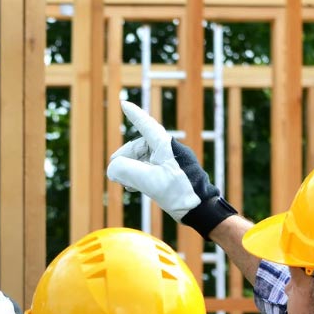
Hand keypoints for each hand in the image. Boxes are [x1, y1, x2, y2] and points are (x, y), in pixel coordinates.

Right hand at [106, 101, 237, 238]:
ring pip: (144, 159)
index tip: (124, 104)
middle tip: (113, 172)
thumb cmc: (179, 192)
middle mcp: (169, 150)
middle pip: (141, 146)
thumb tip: (113, 168)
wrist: (201, 209)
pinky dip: (139, 175)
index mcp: (166, 146)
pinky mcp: (172, 174)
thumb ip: (127, 171)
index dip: (134, 114)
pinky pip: (151, 168)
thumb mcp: (149, 181)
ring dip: (131, 169)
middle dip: (125, 158)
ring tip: (124, 183)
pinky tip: (134, 187)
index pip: (146, 125)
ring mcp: (171, 162)